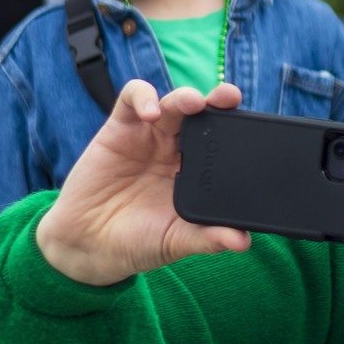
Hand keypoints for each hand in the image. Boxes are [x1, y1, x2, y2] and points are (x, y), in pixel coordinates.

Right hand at [34, 79, 252, 285]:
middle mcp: (176, 148)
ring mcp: (149, 136)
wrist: (88, 246)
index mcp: (198, 170)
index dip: (238, 127)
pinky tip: (150, 114)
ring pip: (172, 103)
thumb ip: (208, 239)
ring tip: (193, 103)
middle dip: (218, 100)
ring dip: (185, 97)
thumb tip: (244, 241)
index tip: (256, 127)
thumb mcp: (176, 241)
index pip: (223, 140)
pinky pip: (132, 98)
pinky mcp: (118, 129)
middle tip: (229, 97)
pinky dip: (143, 97)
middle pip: (203, 114)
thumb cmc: (137, 241)